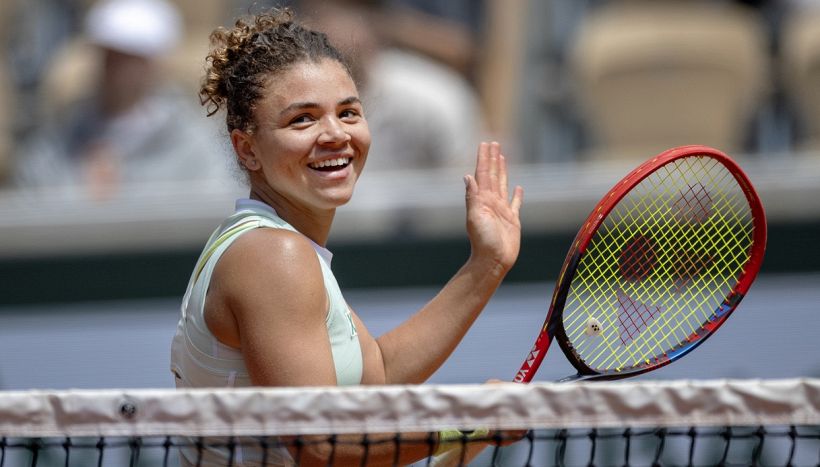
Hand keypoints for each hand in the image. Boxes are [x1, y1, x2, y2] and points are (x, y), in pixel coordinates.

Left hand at [464, 142, 523, 274]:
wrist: (493, 260)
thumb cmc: (483, 241)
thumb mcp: (475, 217)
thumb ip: (472, 197)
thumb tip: (467, 176)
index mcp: (482, 199)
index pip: (483, 174)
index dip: (484, 158)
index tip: (485, 144)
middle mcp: (491, 201)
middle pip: (493, 175)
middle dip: (492, 159)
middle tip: (493, 143)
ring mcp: (502, 210)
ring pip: (503, 184)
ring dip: (502, 170)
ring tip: (502, 157)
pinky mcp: (512, 220)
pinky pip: (516, 203)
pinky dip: (518, 195)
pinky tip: (519, 187)